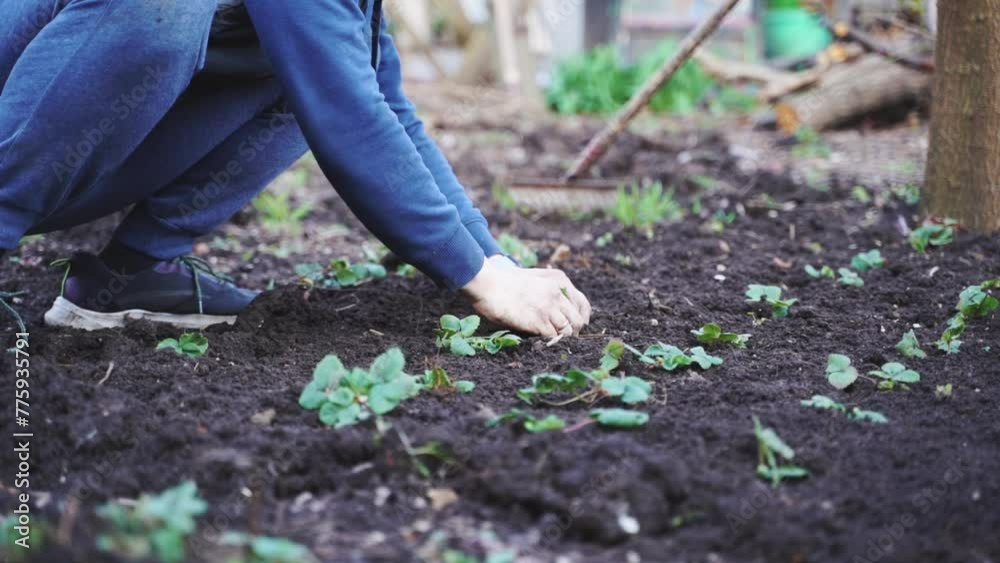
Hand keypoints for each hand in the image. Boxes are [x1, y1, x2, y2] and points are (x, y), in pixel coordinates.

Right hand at [460, 256, 591, 337]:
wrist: (488, 284)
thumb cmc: (503, 281)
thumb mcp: (533, 276)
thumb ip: (547, 287)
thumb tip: (554, 305)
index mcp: (558, 280)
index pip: (582, 304)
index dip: (581, 318)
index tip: (576, 326)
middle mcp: (557, 293)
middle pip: (577, 320)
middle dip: (572, 332)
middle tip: (562, 338)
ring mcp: (549, 307)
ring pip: (568, 331)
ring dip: (561, 339)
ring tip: (551, 341)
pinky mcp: (539, 321)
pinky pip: (553, 337)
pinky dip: (550, 342)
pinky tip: (542, 342)